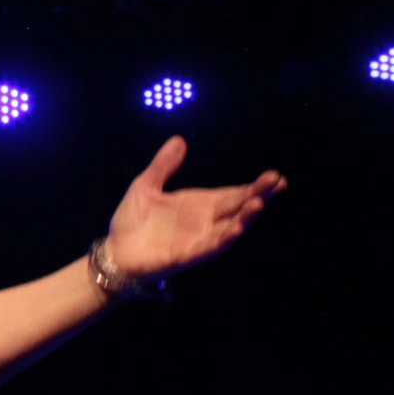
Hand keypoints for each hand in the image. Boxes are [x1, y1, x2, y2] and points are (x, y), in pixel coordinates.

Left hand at [105, 136, 285, 277]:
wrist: (115, 251)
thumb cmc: (132, 221)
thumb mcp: (146, 185)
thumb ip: (163, 165)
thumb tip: (180, 140)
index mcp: (198, 204)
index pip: (233, 194)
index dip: (253, 187)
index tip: (274, 176)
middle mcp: (205, 221)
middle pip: (238, 207)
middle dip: (258, 196)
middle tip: (279, 182)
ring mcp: (199, 238)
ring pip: (230, 227)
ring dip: (245, 217)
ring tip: (258, 203)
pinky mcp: (188, 254)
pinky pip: (210, 246)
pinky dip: (224, 237)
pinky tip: (235, 228)